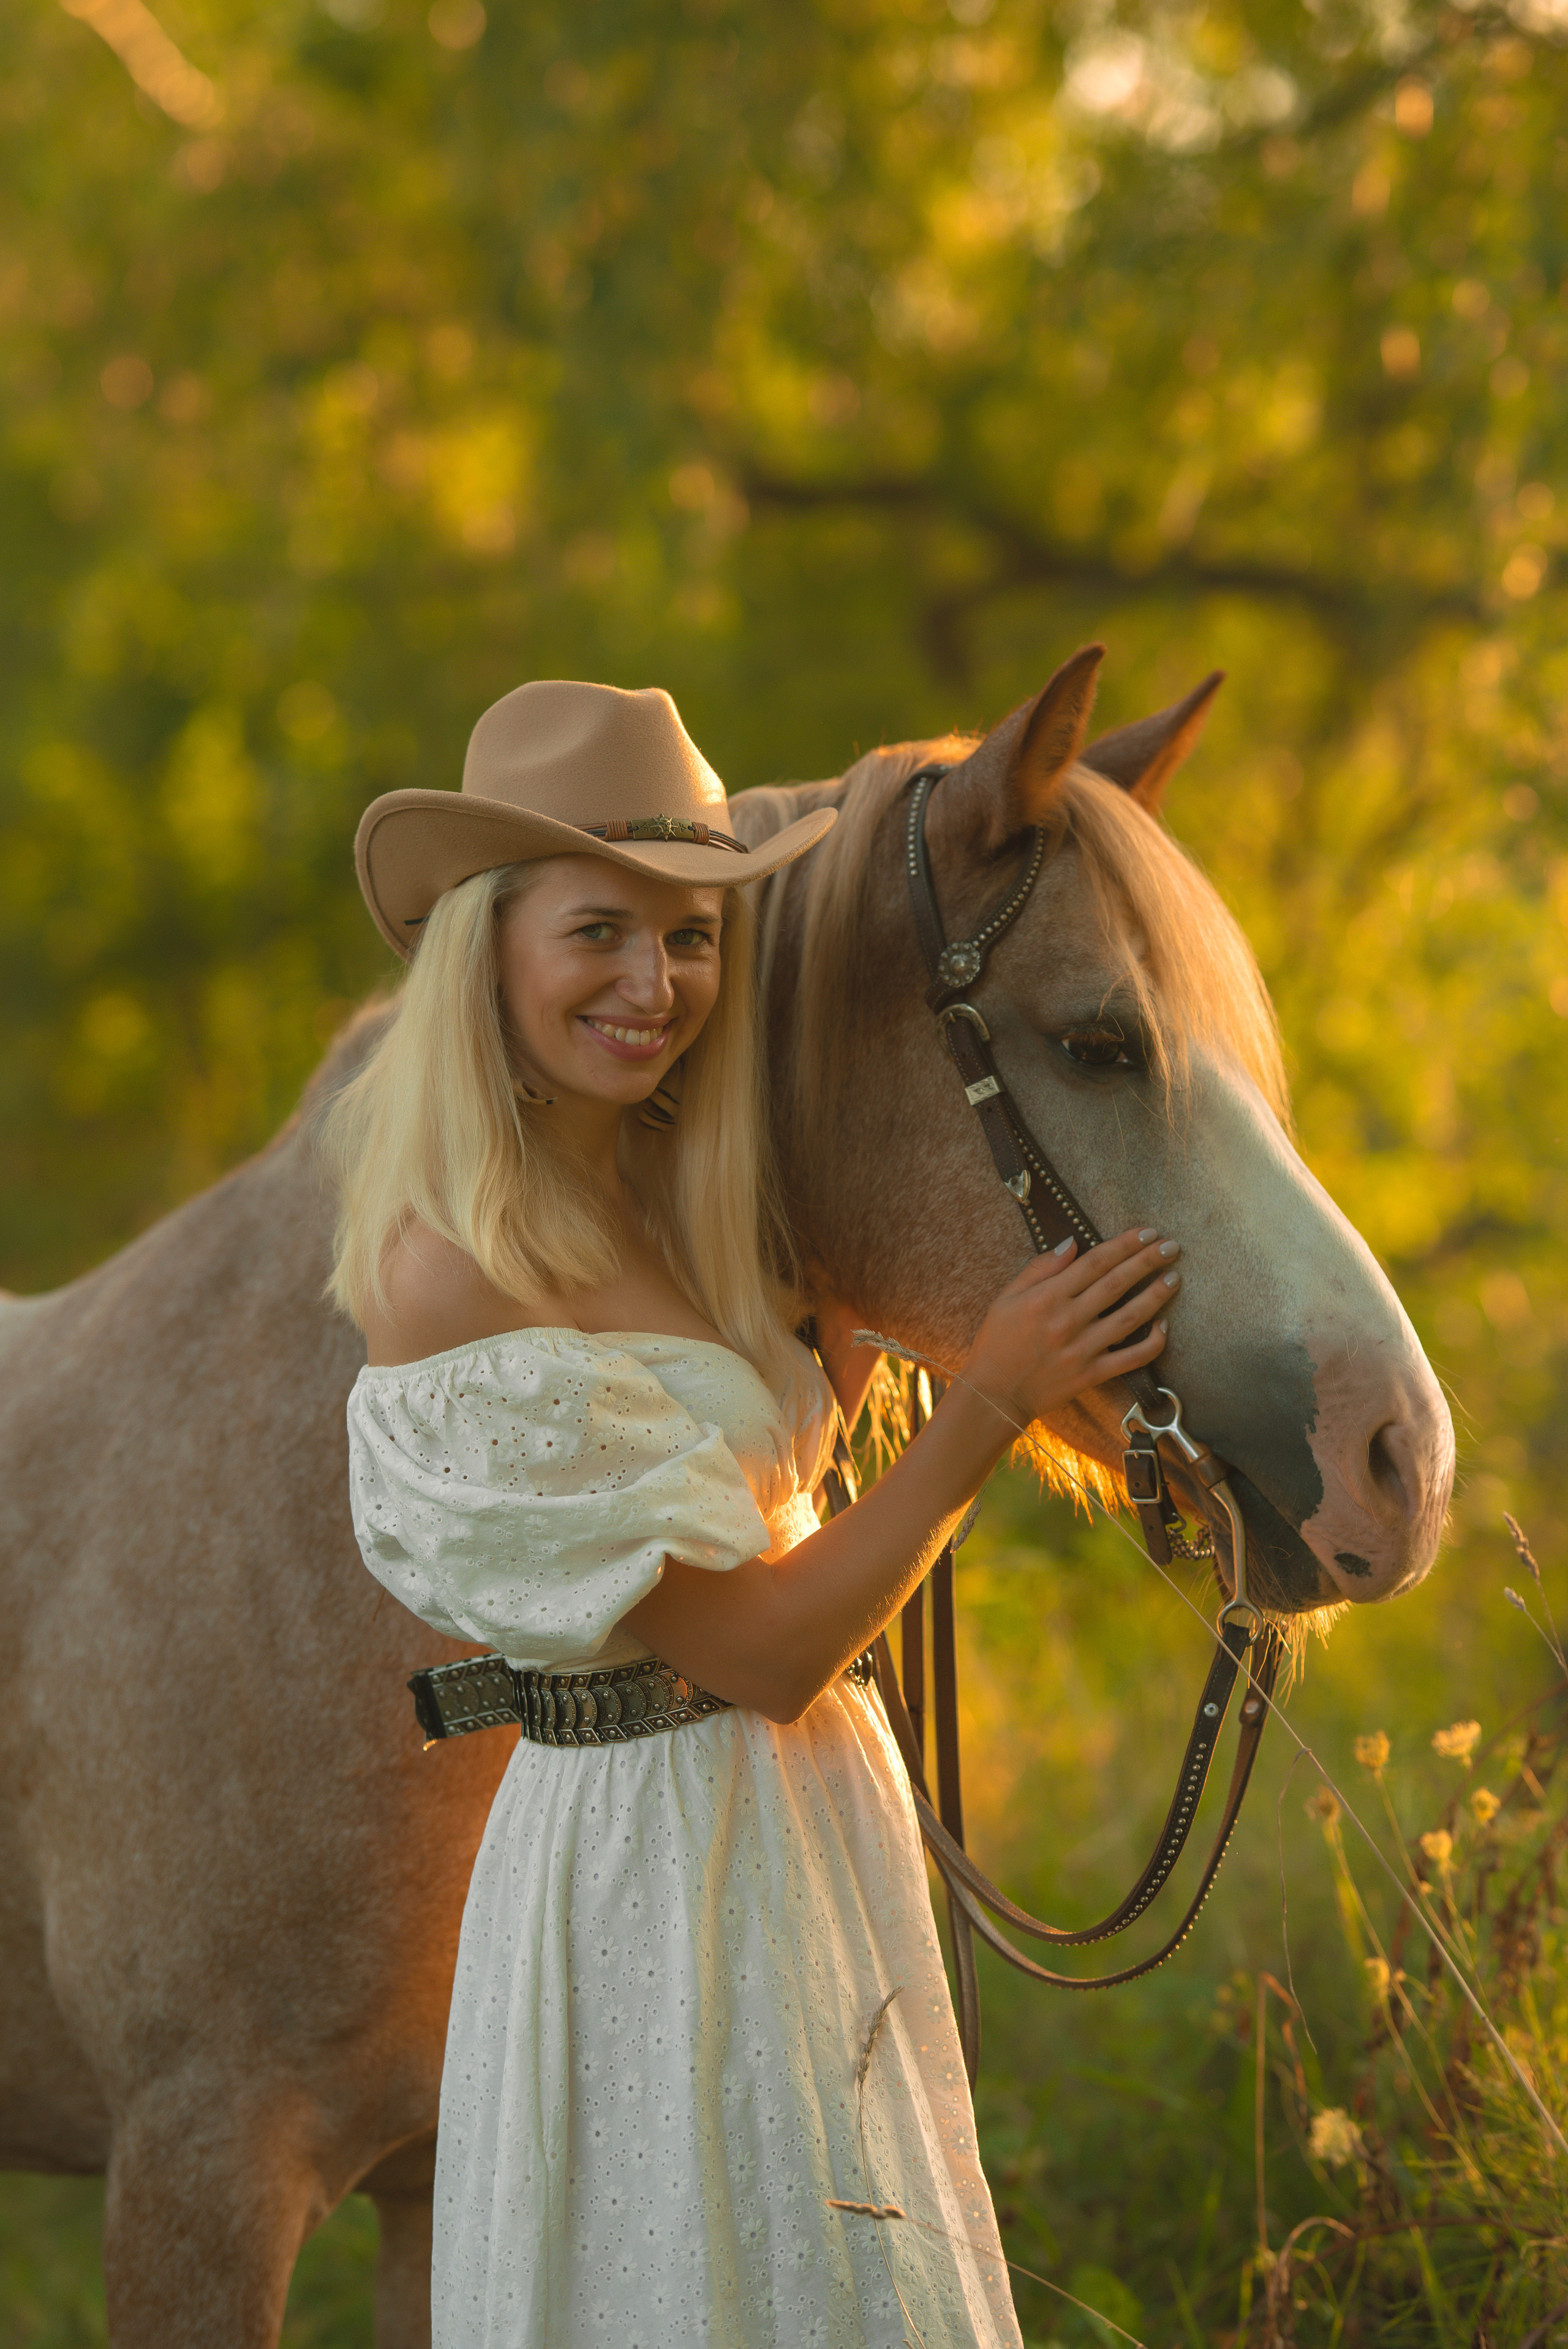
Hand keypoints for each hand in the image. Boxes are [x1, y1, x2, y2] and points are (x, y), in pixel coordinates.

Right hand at [962, 1228, 1179, 1428]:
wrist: (994, 1394)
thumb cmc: (996, 1343)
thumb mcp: (1006, 1297)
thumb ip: (1040, 1268)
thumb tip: (1072, 1243)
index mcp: (1047, 1297)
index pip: (1095, 1262)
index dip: (1124, 1244)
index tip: (1147, 1232)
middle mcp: (1068, 1320)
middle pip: (1117, 1283)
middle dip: (1148, 1261)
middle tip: (1171, 1246)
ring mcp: (1083, 1349)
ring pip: (1130, 1318)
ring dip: (1156, 1295)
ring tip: (1175, 1277)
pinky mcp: (1092, 1374)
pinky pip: (1131, 1358)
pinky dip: (1152, 1343)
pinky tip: (1164, 1326)